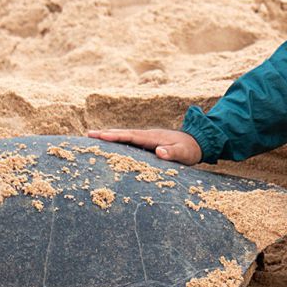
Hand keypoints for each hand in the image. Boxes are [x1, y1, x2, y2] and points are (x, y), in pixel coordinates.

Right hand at [85, 127, 202, 165]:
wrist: (198, 143)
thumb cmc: (190, 150)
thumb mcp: (184, 154)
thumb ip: (173, 153)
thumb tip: (159, 151)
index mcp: (153, 137)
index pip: (131, 136)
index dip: (116, 136)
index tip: (101, 136)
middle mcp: (147, 135)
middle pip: (123, 133)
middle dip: (106, 133)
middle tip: (88, 134)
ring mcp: (146, 138)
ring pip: (125, 136)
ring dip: (110, 136)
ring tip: (92, 136)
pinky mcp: (147, 142)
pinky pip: (129, 141)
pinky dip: (117, 140)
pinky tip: (109, 144)